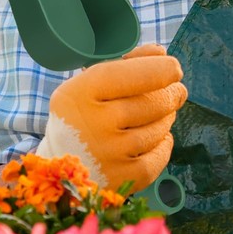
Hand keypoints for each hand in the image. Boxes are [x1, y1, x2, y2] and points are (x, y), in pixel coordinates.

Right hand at [38, 44, 187, 191]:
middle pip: (156, 102)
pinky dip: (164, 145)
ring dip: (167, 118)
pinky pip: (160, 156)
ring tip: (159, 114)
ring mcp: (107, 155)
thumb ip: (127, 63)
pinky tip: (156, 139)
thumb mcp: (90, 83)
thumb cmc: (82, 116)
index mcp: (82, 92)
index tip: (174, 69)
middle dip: (172, 94)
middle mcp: (93, 124)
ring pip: (161, 128)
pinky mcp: (119, 180)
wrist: (57, 170)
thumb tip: (162, 53)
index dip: (165, 70)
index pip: (138, 74)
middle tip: (176, 92)